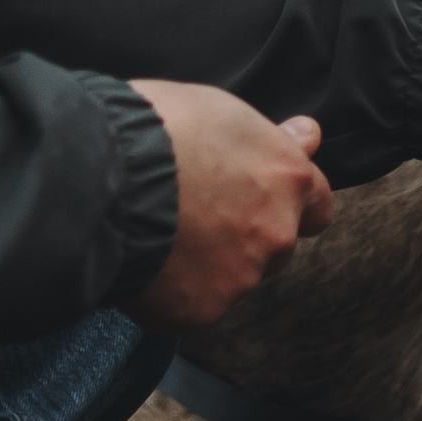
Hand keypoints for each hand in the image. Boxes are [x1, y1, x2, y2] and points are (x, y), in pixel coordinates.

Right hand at [122, 80, 333, 331]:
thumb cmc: (157, 128)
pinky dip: (174, 291)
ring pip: (235, 278)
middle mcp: (277, 230)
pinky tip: (147, 261)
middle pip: (275, 245)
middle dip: (247, 235)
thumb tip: (307, 135)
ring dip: (211, 264)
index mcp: (287, 176)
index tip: (263, 197)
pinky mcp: (203, 309)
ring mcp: (242, 275)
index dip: (290, 202)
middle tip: (199, 216)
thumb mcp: (221, 110)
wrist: (104, 175)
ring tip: (164, 236)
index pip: (317, 203)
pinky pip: (193, 305)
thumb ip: (269, 138)